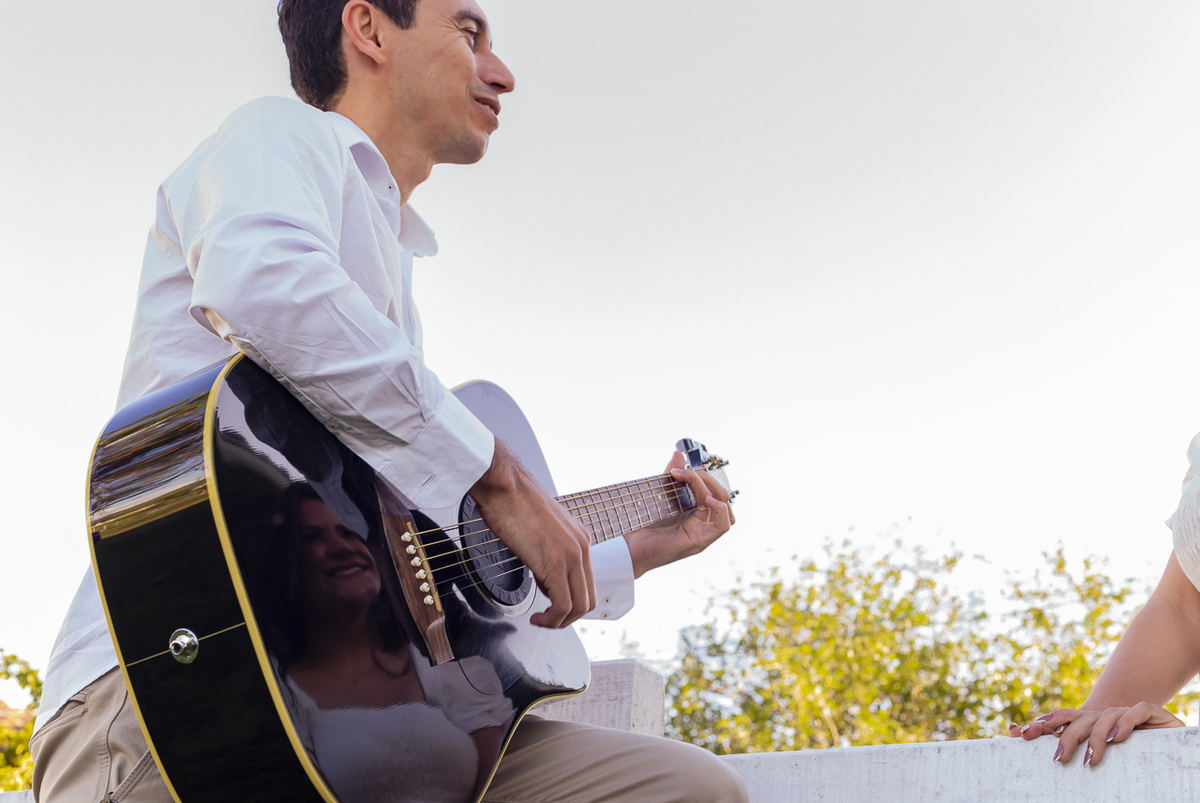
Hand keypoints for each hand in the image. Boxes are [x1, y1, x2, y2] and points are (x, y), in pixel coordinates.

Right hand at [469, 440, 594, 627]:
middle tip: (547, 620)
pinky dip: (551, 619)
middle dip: (568, 617)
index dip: (571, 601)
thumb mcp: (540, 531)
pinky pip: (563, 605)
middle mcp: (582, 547)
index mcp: (580, 539)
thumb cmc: (512, 503)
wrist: (503, 484)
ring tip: (540, 621)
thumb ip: (549, 554)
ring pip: (580, 606)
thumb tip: (544, 580)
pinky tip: (536, 618)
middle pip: (588, 598)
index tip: (552, 607)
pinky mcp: (556, 563)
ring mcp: (572, 555)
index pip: (587, 582)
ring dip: (560, 622)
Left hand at [624, 451, 735, 577]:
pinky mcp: (698, 541)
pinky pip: (723, 526)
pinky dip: (720, 510)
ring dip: (711, 488)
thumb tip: (678, 454)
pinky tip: (706, 499)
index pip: (713, 490)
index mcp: (695, 514)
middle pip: (721, 496)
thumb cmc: (642, 526)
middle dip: (706, 478)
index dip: (703, 476)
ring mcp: (702, 534)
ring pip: (723, 506)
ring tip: (691, 482)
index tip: (678, 470)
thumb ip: (672, 477)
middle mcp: (702, 524)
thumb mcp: (660, 496)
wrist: (628, 548)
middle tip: (683, 474)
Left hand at [1009, 703, 1183, 765]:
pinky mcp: (1151, 712)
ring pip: (1104, 718)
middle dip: (1066, 737)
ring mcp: (1127, 712)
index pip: (1063, 717)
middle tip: (1058, 758)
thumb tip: (1010, 730)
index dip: (1044, 723)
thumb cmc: (1130, 754)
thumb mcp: (1097, 753)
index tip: (1024, 734)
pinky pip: (1136, 711)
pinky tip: (1118, 737)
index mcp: (1091, 722)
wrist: (1170, 746)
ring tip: (1091, 759)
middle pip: (1080, 719)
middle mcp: (1105, 714)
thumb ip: (1060, 743)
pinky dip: (1126, 722)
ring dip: (1096, 738)